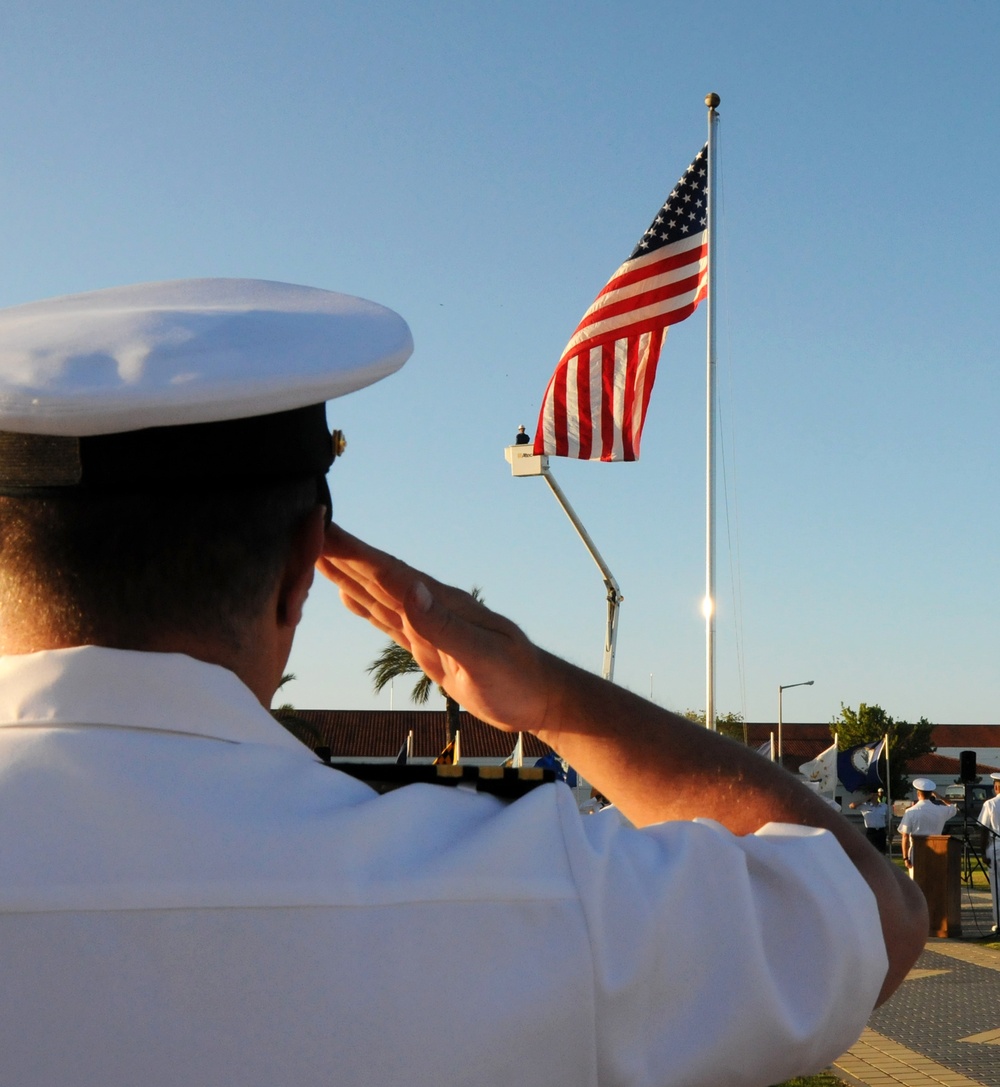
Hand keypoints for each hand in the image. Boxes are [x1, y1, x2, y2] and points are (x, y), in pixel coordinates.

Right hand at [316, 524, 550, 733]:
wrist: (539, 698)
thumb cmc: (517, 680)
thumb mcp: (483, 657)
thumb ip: (444, 627)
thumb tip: (410, 589)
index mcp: (441, 604)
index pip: (388, 573)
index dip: (353, 552)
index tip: (322, 529)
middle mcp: (430, 606)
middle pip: (377, 575)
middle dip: (341, 553)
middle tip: (305, 528)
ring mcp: (427, 624)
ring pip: (377, 593)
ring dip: (347, 573)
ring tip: (315, 553)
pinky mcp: (427, 644)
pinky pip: (388, 619)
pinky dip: (364, 606)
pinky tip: (349, 595)